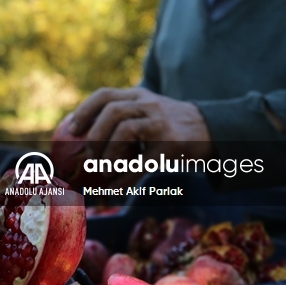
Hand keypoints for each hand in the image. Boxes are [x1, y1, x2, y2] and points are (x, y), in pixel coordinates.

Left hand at [67, 87, 215, 165]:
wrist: (214, 132)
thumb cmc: (171, 128)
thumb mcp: (149, 113)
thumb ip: (124, 119)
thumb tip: (86, 142)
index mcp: (139, 96)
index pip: (105, 95)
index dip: (85, 110)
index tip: (71, 128)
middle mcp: (149, 104)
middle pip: (113, 111)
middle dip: (95, 134)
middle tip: (89, 154)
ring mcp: (162, 123)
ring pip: (125, 130)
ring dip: (108, 154)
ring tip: (103, 170)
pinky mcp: (172, 145)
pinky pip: (141, 163)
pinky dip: (124, 178)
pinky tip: (114, 189)